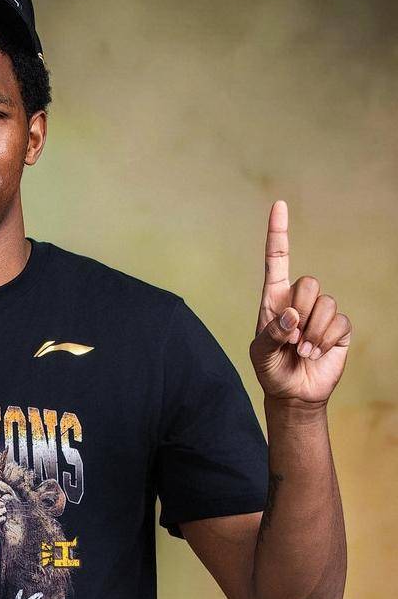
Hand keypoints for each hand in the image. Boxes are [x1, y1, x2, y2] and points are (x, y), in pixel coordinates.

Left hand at [249, 200, 352, 406]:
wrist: (292, 393)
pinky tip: (314, 353)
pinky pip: (339, 322)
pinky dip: (324, 340)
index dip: (278, 232)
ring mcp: (320, 313)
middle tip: (290, 337)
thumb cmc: (270, 369)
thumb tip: (291, 315)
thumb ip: (271, 333)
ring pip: (325, 302)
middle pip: (308, 283)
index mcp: (274, 298)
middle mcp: (299, 300)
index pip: (277, 259)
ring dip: (311, 331)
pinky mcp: (339, 328)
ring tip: (301, 349)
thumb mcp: (260, 353)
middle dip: (300, 311)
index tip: (279, 205)